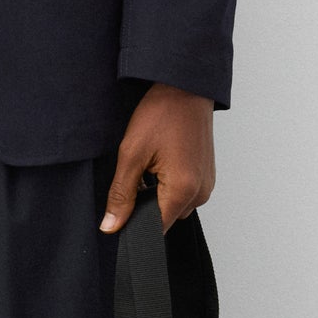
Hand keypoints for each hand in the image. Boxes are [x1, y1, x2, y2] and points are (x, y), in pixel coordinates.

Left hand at [101, 83, 214, 234]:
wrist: (185, 87)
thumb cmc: (162, 113)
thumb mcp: (132, 154)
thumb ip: (121, 195)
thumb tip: (112, 226)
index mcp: (183, 191)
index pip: (154, 230)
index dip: (133, 224)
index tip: (122, 208)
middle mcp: (200, 193)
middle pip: (164, 218)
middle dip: (144, 206)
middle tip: (136, 173)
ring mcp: (206, 185)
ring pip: (172, 206)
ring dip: (156, 194)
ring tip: (150, 164)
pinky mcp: (206, 176)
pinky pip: (183, 193)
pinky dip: (168, 185)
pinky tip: (161, 162)